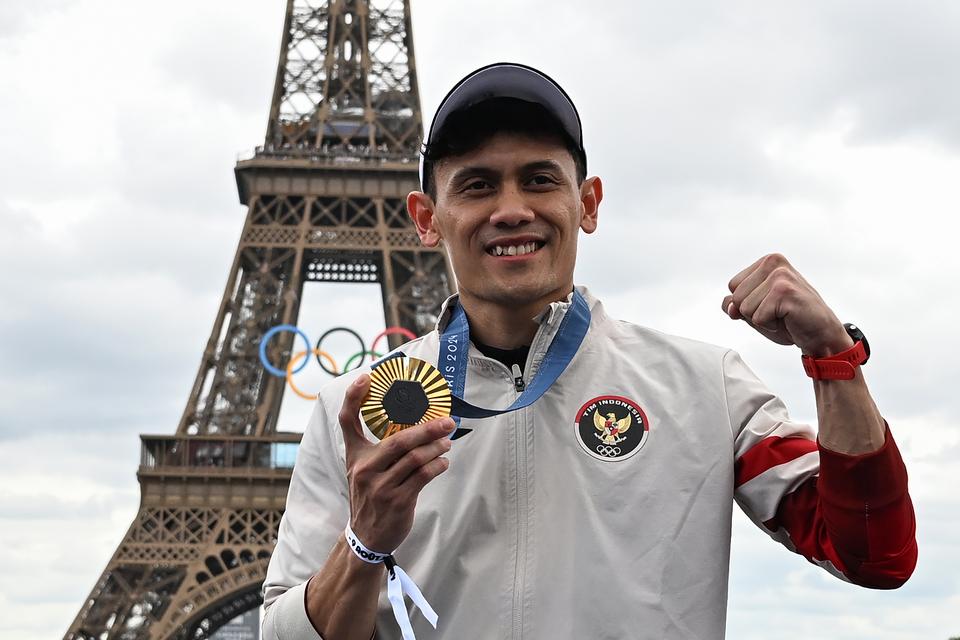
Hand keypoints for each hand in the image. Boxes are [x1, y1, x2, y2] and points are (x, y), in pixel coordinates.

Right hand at [339, 374, 453, 551]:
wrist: (366, 536)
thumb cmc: (370, 496)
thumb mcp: (364, 470)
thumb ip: (380, 449)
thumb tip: (414, 423)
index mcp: (354, 455)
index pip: (347, 421)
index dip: (354, 397)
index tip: (366, 377)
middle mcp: (364, 468)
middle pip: (399, 440)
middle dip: (427, 428)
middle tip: (447, 421)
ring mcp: (380, 486)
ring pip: (415, 458)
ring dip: (437, 447)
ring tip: (447, 442)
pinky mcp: (397, 501)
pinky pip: (423, 476)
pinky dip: (438, 465)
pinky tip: (443, 461)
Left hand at [722, 253, 852, 355]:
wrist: (820, 335)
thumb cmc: (790, 321)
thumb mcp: (755, 311)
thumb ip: (736, 304)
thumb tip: (728, 306)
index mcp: (766, 262)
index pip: (733, 286)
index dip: (747, 303)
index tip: (770, 305)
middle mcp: (773, 263)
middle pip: (736, 297)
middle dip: (753, 313)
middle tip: (778, 312)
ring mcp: (780, 275)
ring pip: (744, 308)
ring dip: (762, 320)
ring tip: (784, 315)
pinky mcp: (784, 291)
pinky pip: (757, 318)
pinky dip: (770, 326)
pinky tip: (788, 319)